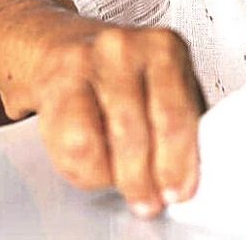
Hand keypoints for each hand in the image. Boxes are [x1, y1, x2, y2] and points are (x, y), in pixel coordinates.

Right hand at [30, 24, 201, 217]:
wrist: (66, 48)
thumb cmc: (125, 74)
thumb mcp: (165, 84)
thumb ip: (183, 121)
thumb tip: (190, 170)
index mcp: (165, 47)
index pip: (176, 114)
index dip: (178, 162)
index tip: (178, 190)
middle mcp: (124, 49)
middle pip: (139, 131)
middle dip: (145, 178)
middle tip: (149, 199)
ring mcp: (86, 63)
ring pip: (105, 140)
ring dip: (118, 177)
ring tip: (124, 185)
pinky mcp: (55, 84)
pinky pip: (75, 145)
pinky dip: (88, 169)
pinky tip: (98, 167)